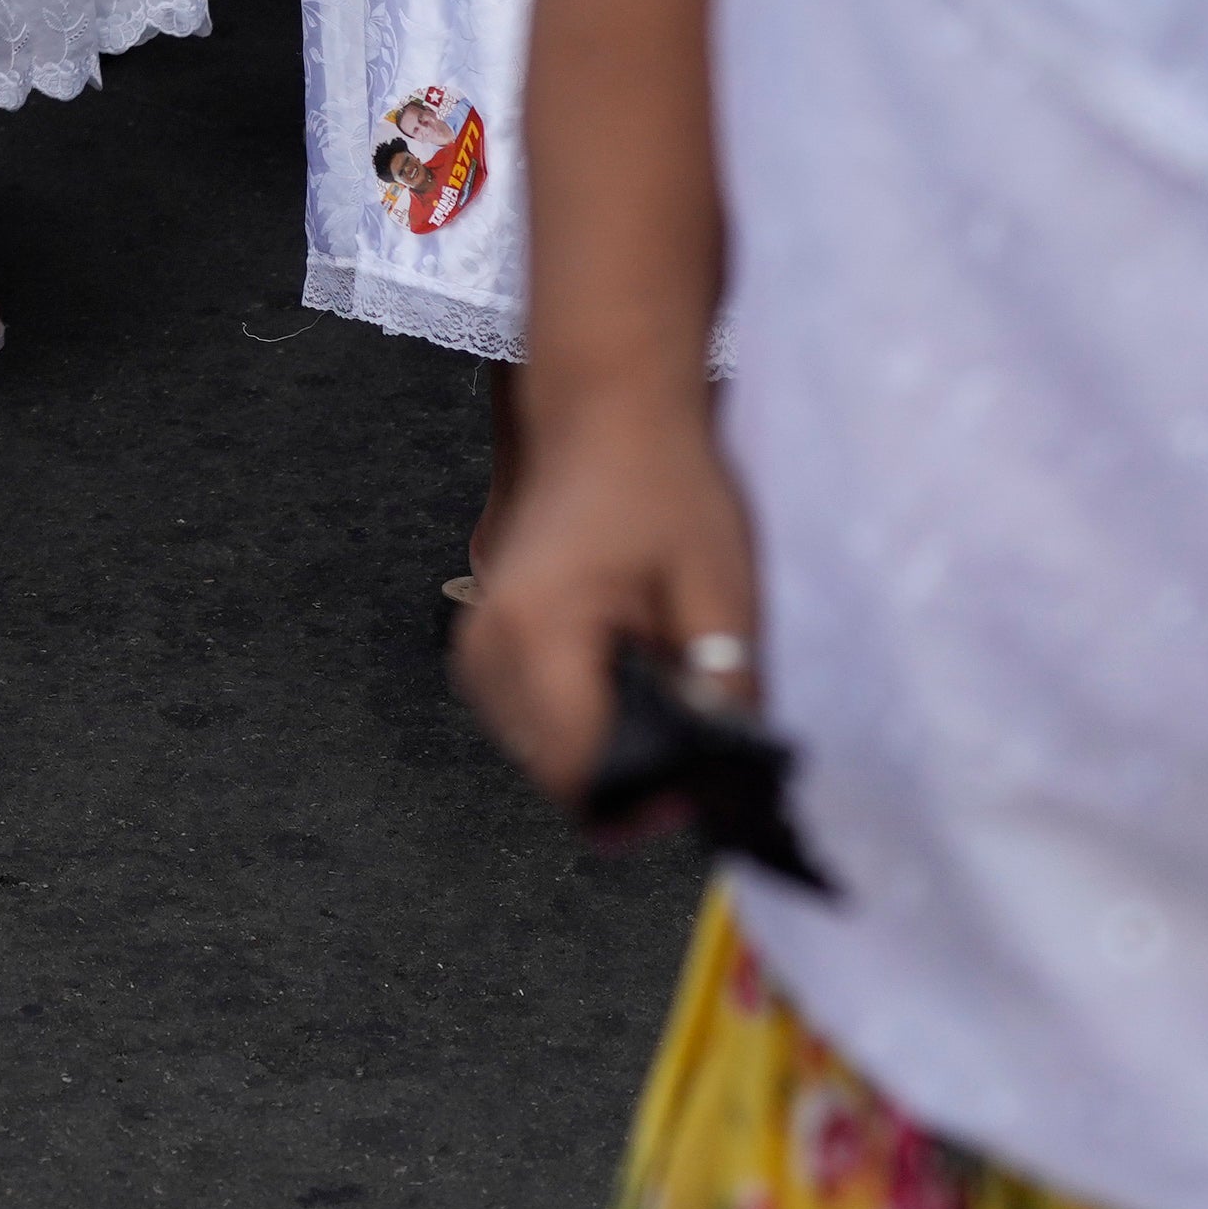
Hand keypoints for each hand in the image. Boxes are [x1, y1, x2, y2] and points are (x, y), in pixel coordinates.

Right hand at [454, 386, 761, 806]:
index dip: (646, 800)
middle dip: (630, 771)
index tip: (701, 787)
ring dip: (603, 744)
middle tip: (694, 727)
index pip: (580, 775)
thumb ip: (721, 691)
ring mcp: (476, 644)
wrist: (606, 408)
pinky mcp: (483, 640)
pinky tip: (622, 673)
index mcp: (536, 636)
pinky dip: (579, 715)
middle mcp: (486, 647)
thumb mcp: (718, 589)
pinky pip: (527, 717)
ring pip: (541, 750)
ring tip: (658, 687)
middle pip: (558, 772)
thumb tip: (732, 777)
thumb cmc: (658, 480)